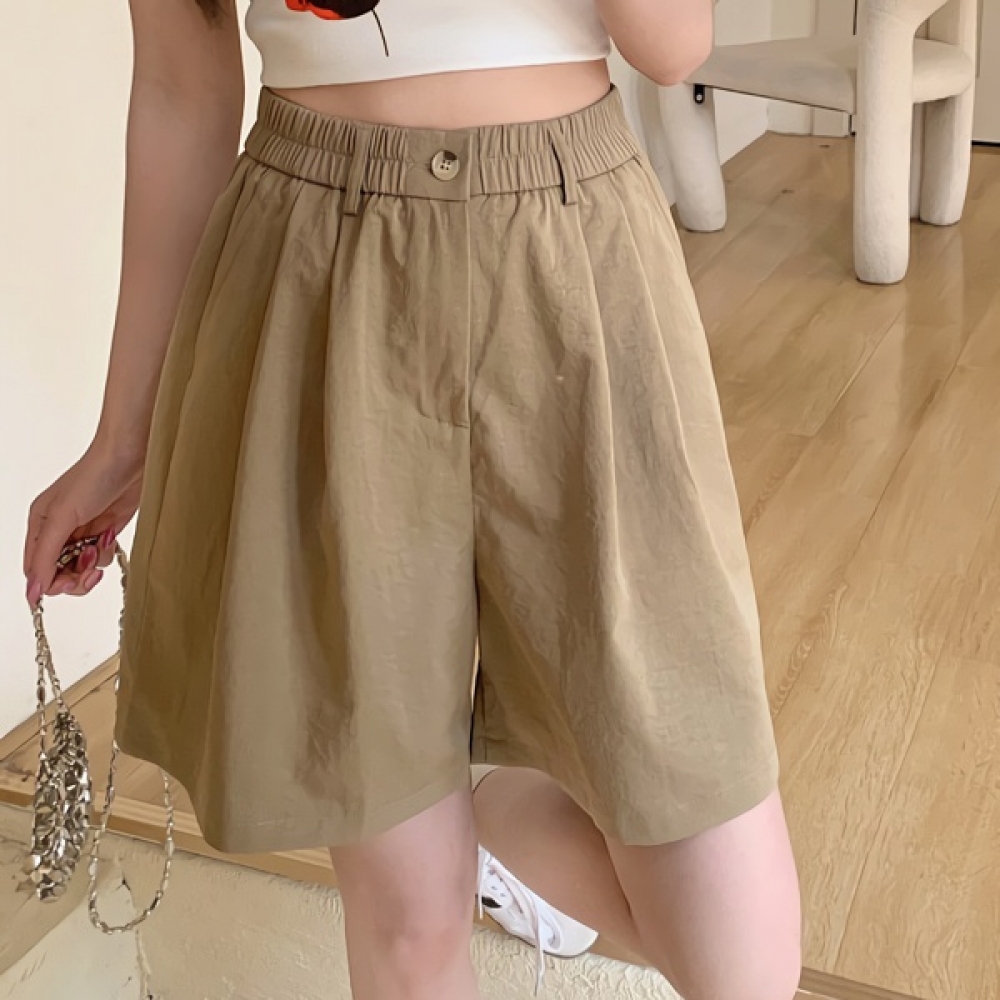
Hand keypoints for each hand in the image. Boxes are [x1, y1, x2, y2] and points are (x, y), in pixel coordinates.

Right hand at [23, 440, 144, 606]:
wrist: (130, 458)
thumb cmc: (93, 477)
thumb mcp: (63, 517)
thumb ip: (46, 556)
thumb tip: (33, 591)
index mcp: (40, 526)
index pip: (36, 570)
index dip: (51, 582)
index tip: (68, 581)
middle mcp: (59, 532)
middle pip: (60, 573)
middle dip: (76, 575)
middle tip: (89, 564)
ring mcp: (84, 532)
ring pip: (83, 568)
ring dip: (94, 562)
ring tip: (100, 542)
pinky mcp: (106, 531)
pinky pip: (102, 557)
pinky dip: (108, 551)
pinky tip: (111, 533)